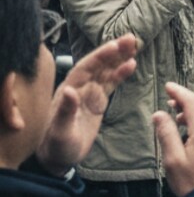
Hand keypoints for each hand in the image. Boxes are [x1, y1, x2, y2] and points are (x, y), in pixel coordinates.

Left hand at [36, 35, 138, 174]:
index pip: (86, 68)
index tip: (115, 46)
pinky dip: (120, 73)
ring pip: (106, 70)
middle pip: (98, 64)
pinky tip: (131, 64)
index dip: (100, 56)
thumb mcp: (60, 131)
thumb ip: (66, 111)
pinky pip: (110, 83)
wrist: (58, 157)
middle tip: (131, 39)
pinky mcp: (97, 101)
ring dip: (119, 58)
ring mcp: (89, 93)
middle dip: (113, 51)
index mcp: (69, 90)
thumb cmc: (56, 146)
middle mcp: (79, 87)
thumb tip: (70, 90)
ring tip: (135, 46)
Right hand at [153, 82, 193, 196]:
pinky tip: (193, 125)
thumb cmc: (192, 183)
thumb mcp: (172, 159)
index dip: (179, 93)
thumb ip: (166, 133)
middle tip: (171, 100)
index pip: (192, 103)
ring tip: (178, 115)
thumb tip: (159, 115)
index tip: (169, 86)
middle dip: (187, 98)